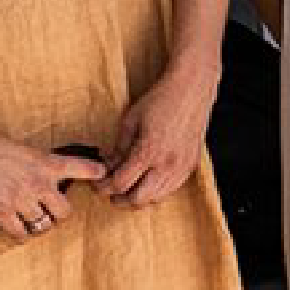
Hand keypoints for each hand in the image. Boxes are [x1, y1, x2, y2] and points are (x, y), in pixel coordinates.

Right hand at [0, 127, 100, 239]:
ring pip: (43, 226)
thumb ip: (45, 167)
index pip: (85, 168)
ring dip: (39, 226)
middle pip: (65, 213)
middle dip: (59, 215)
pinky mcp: (0, 211)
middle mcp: (39, 183)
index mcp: (48, 164)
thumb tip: (57, 182)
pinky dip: (22, 235)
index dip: (96, 173)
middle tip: (50, 212)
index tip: (102, 176)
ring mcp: (20, 199)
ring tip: (32, 220)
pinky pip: (20, 234)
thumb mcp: (29, 152)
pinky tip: (19, 229)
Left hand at [99, 52, 218, 202]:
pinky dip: (156, 191)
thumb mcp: (130, 121)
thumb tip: (107, 167)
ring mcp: (182, 167)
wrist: (192, 90)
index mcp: (148, 152)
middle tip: (109, 191)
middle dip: (119, 199)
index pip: (120, 184)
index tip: (97, 183)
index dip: (103, 187)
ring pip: (156, 198)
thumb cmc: (160, 100)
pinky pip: (171, 190)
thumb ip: (118, 149)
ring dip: (139, 197)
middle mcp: (167, 164)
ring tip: (128, 188)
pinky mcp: (191, 165)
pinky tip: (148, 182)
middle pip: (138, 199)